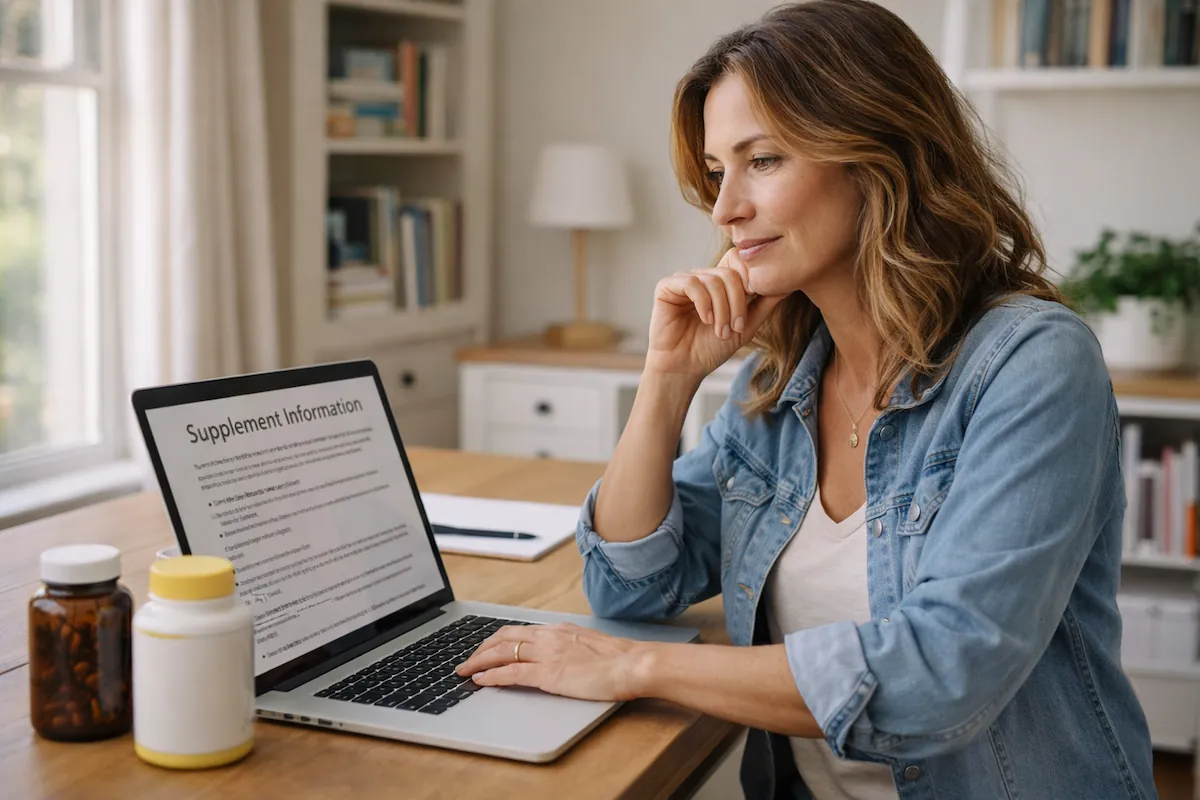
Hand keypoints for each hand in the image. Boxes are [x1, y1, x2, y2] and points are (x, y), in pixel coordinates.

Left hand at [455, 623, 650, 701]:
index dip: (496, 639)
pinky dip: (491, 676)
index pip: (518, 630)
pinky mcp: (548, 674)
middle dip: (480, 648)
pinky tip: (481, 681)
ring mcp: (546, 654)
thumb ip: (571, 647)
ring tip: (465, 671)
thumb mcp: (589, 644)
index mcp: (558, 629)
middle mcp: (548, 637)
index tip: (486, 647)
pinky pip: (511, 673)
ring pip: (501, 652)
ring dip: (478, 662)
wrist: (632, 663)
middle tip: (467, 660)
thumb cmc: (619, 658)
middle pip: (503, 637)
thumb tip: (564, 655)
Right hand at [645, 248, 786, 381]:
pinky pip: (692, 283)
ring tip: (721, 332)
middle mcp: (703, 277)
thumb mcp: (747, 325)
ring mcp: (684, 280)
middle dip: (738, 302)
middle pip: (730, 272)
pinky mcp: (666, 287)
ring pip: (713, 280)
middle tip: (737, 328)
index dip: (750, 277)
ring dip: (722, 309)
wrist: (685, 367)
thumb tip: (789, 283)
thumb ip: (766, 303)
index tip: (753, 302)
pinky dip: (704, 303)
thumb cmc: (712, 348)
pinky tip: (705, 320)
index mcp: (721, 282)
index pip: (740, 260)